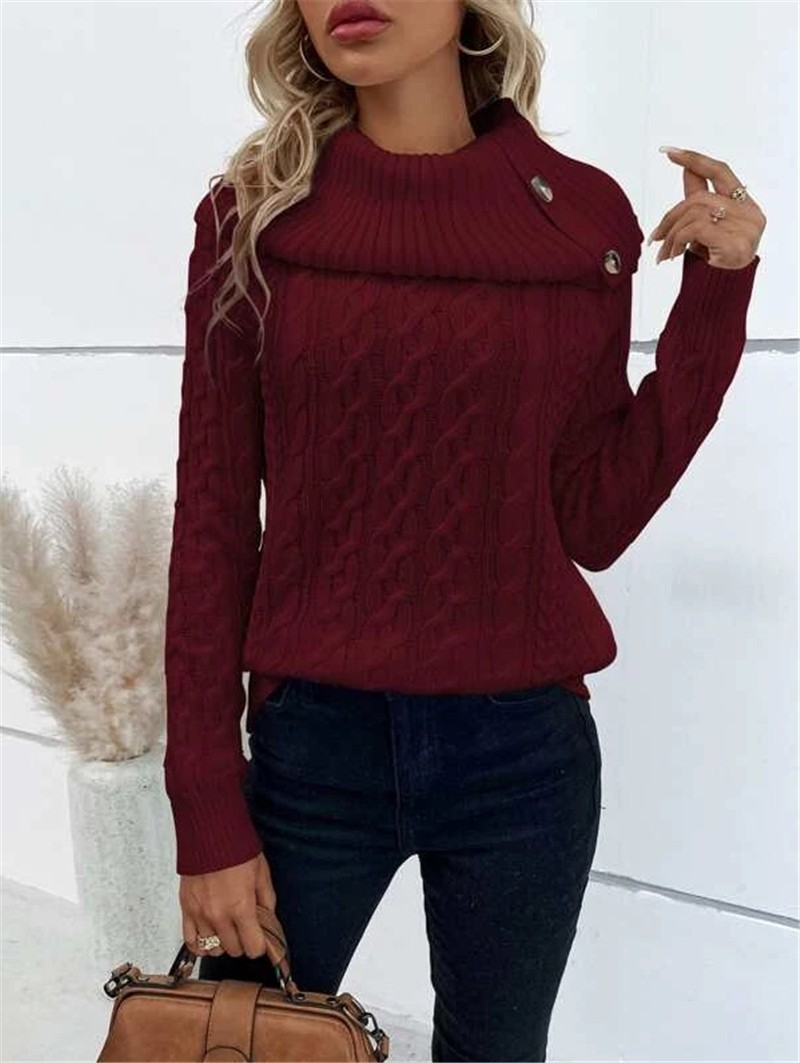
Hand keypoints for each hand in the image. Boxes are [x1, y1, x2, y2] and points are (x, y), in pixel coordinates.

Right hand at [179, 851, 276, 959]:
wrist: (210, 833)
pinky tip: (209, 938)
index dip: (260, 946)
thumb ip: (267, 901)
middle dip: (243, 943)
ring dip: (222, 943)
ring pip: (213, 949)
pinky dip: (200, 945)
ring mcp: (200, 914)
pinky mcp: (186, 909)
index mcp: (241, 907)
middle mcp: (219, 915)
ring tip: (228, 929)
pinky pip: (190, 941)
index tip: (260, 940)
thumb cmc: (236, 850)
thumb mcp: (262, 873)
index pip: (253, 947)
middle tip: (245, 930)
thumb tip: (269, 919)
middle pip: (234, 950)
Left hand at [646, 147, 765, 268]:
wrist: (720, 293)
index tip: (669, 151)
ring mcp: (746, 228)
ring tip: (663, 253)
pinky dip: (678, 241)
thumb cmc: (715, 258)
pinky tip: (672, 256)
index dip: (695, 160)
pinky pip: (696, 230)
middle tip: (654, 239)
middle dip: (670, 218)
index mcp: (745, 204)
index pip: (720, 171)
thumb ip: (698, 199)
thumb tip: (685, 167)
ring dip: (671, 235)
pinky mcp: (737, 244)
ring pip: (694, 215)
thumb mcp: (705, 226)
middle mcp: (750, 213)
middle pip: (698, 199)